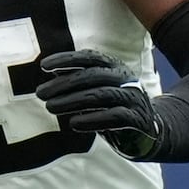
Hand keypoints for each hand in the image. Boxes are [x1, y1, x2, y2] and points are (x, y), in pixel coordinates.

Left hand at [37, 49, 163, 159]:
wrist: (148, 131)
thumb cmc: (114, 107)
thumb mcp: (96, 90)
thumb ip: (78, 81)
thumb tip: (52, 71)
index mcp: (114, 67)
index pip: (89, 57)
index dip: (66, 59)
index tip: (43, 66)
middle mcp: (124, 79)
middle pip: (91, 76)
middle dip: (63, 84)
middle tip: (40, 93)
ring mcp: (132, 98)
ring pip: (100, 95)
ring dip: (72, 101)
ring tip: (50, 107)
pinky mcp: (136, 119)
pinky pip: (113, 117)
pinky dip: (92, 120)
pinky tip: (73, 123)